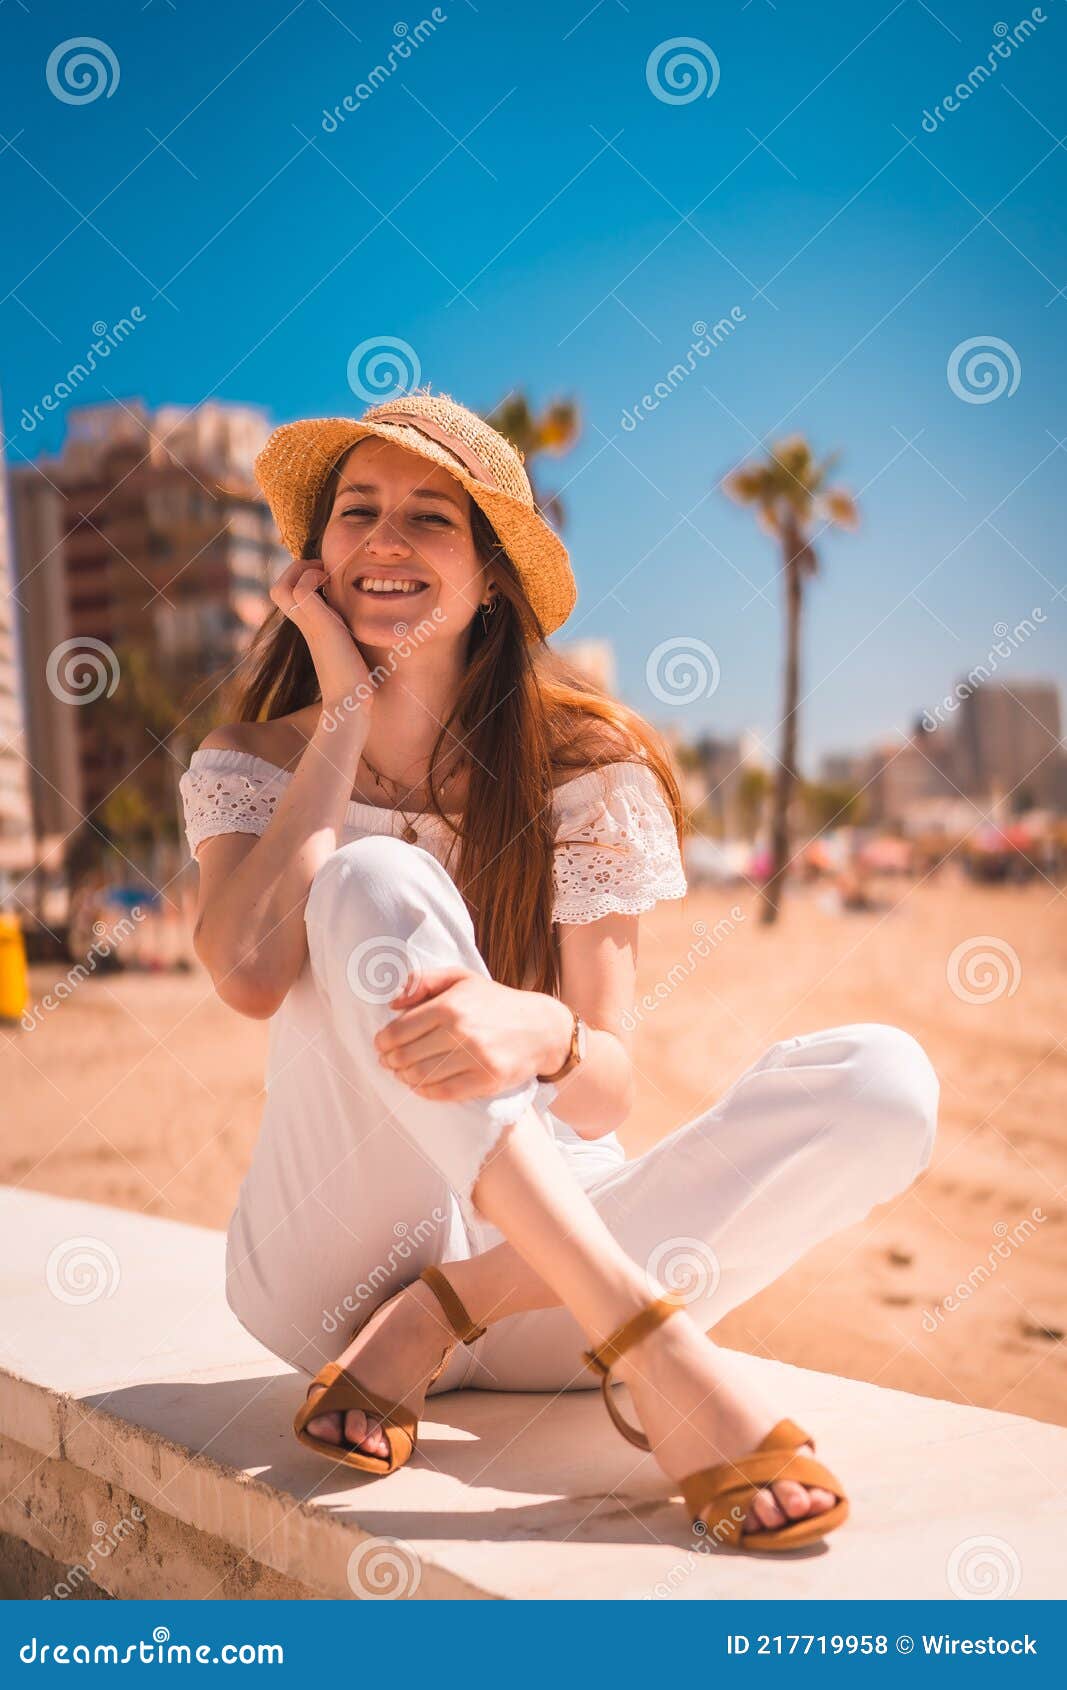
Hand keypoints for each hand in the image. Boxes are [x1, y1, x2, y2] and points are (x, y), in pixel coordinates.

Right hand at [269, 557, 373, 719]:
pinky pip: (302, 589)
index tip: (327, 577)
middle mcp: (304, 626)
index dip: (302, 577)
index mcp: (310, 628)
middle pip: (277, 588)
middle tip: (324, 573)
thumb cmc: (358, 681)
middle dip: (298, 570)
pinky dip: (314, 578)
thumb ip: (348, 630)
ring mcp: (309, 626)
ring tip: (326, 578)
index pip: (288, 594)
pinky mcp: (320, 626)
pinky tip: (334, 590)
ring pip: (282, 587)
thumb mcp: (351, 645)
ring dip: (303, 571)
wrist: (352, 704)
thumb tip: (360, 621)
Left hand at [373, 966, 569, 1100]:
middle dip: (391, 1061)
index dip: (383, 1041)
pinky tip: (420, 1086)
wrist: (541, 1028)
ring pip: (421, 1075)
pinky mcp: (485, 1080)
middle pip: (406, 1055)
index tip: (381, 1045)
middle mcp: (460, 1031)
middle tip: (388, 1062)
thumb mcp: (461, 978)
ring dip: (405, 1077)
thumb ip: (423, 982)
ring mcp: (474, 1058)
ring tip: (402, 1073)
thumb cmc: (495, 1002)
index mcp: (450, 1005)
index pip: (400, 1030)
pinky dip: (425, 1091)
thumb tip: (392, 1003)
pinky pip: (443, 1092)